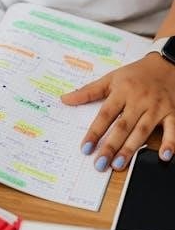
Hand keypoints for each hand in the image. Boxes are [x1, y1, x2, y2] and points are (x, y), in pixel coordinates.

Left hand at [61, 53, 174, 171]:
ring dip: (131, 149)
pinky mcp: (172, 113)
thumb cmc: (136, 74)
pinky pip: (172, 129)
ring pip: (142, 131)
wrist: (166, 65)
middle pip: (123, 126)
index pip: (105, 114)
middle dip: (111, 146)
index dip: (95, 132)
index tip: (85, 147)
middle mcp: (139, 100)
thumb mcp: (111, 78)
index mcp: (122, 91)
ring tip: (120, 164)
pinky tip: (164, 157)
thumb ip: (88, 91)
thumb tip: (65, 99)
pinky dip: (170, 143)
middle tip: (100, 163)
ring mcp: (156, 107)